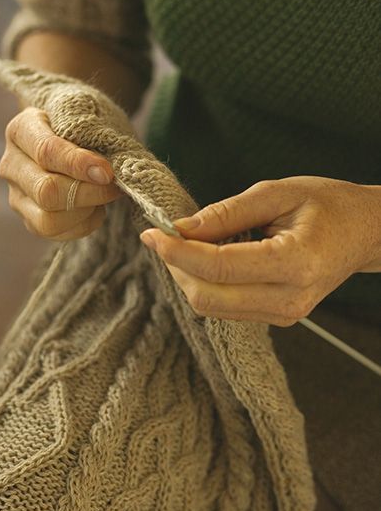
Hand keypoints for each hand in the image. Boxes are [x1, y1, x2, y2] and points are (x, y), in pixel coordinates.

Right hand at [0, 106, 124, 239]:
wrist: (75, 136)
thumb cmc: (84, 123)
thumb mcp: (87, 114)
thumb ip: (93, 136)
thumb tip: (104, 174)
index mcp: (21, 130)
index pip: (46, 151)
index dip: (79, 165)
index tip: (107, 172)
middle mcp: (11, 165)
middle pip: (45, 191)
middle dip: (87, 193)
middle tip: (114, 186)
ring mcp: (17, 196)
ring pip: (48, 220)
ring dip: (85, 211)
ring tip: (103, 195)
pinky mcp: (30, 221)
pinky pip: (58, 234)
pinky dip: (85, 224)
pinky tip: (96, 207)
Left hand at [139, 176, 380, 325]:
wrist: (364, 233)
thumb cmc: (328, 204)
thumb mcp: (278, 193)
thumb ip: (227, 212)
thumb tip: (180, 228)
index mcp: (296, 263)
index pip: (219, 267)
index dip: (177, 252)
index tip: (151, 232)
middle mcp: (290, 299)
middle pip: (208, 297)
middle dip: (176, 267)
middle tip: (162, 236)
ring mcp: (285, 314)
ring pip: (212, 307)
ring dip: (187, 277)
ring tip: (184, 245)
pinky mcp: (278, 318)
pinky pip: (226, 308)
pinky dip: (205, 284)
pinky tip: (205, 259)